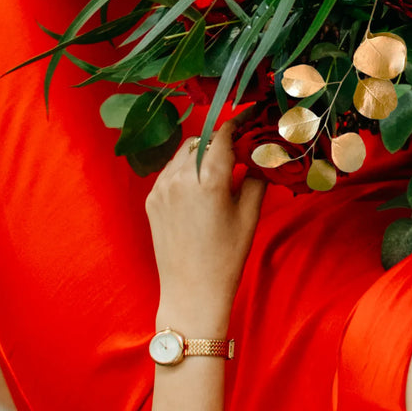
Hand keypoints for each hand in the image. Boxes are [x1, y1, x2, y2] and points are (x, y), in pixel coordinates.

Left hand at [145, 121, 265, 333]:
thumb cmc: (226, 257)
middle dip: (220, 139)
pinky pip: (170, 170)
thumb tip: (260, 154)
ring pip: (183, 152)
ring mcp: (161, 188)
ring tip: (218, 167)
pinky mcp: (151, 199)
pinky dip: (185, 168)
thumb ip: (255, 177)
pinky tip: (199, 184)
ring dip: (201, 152)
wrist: (191, 292)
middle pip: (202, 140)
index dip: (237, 123)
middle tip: (238, 147)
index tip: (250, 118)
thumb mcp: (249, 216)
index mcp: (209, 181)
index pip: (222, 136)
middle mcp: (181, 178)